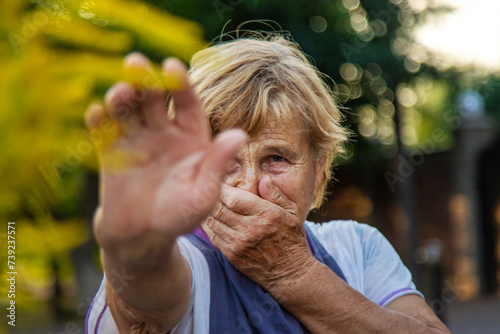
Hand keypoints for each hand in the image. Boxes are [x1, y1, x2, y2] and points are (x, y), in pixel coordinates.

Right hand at [86, 53, 246, 263]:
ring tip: (120, 94)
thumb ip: (217, 165)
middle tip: (136, 64)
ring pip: (127, 109)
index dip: (180, 84)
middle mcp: (163, 131)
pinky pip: (104, 131)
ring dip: (121, 96)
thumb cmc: (180, 216)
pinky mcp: (110, 151)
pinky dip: (99, 120)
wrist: (144, 237)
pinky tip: (97, 114)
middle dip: (145, 80)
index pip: (187, 102)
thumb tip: (239, 135)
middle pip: (153, 98)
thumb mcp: (204, 194)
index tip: (172, 66)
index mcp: (190, 135)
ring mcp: (135, 139)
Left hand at [203, 175, 314, 289]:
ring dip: (207, 210)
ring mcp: (239, 243)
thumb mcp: (291, 212)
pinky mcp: (231, 255)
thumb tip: (263, 178)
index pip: (234, 198)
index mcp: (265, 214)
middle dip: (212, 197)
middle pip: (219, 208)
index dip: (223, 189)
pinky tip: (208, 217)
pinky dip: (208, 224)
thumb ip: (275, 194)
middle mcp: (250, 229)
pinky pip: (213, 235)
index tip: (221, 182)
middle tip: (209, 190)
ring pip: (213, 221)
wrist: (290, 272)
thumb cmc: (291, 238)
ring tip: (207, 201)